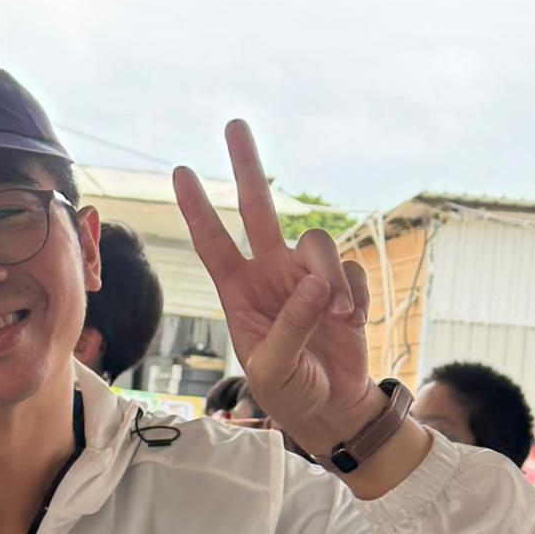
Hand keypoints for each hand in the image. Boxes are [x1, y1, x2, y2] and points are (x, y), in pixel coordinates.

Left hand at [175, 121, 374, 457]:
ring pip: (317, 243)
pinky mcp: (343, 285)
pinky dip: (354, 296)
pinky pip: (352, 270)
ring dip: (329, 279)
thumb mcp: (273, 369)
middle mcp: (270, 274)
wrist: (332, 408)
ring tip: (337, 318)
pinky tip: (352, 325)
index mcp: (238, 292)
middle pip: (259, 208)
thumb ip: (289, 326)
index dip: (197, 209)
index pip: (212, 242)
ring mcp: (307, 277)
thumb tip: (313, 285)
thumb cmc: (290, 391)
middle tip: (233, 125)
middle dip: (246, 167)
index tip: (180, 172)